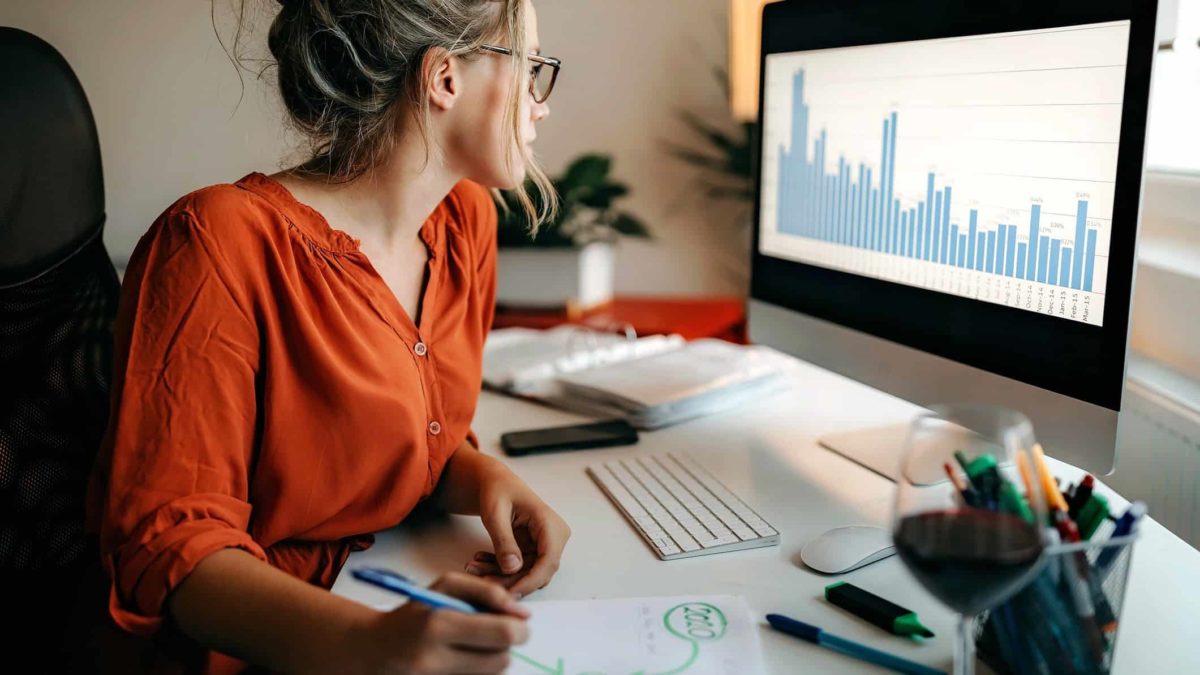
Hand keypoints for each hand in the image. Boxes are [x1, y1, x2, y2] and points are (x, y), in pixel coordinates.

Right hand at [354, 572, 528, 674]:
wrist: (373, 651)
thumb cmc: (413, 615)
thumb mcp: (444, 587)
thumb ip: (486, 592)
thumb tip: (522, 614)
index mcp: (438, 624)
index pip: (502, 634)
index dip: (519, 628)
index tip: (519, 623)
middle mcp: (434, 659)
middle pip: (501, 660)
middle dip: (506, 646)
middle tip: (498, 635)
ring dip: (491, 661)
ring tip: (473, 648)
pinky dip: (477, 672)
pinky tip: (462, 662)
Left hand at [467, 465, 570, 598]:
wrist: (496, 483)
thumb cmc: (497, 490)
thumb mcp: (495, 513)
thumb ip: (503, 540)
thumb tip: (513, 568)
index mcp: (550, 524)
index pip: (548, 561)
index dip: (530, 581)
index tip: (509, 594)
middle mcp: (553, 537)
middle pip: (538, 572)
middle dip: (509, 580)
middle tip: (481, 580)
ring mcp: (544, 546)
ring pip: (526, 574)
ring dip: (500, 575)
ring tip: (473, 567)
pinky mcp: (533, 552)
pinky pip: (518, 569)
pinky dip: (499, 569)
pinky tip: (479, 561)